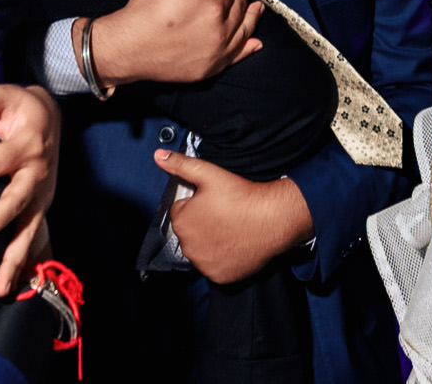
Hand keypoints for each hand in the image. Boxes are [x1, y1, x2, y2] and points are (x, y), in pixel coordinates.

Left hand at [0, 84, 60, 297]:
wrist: (52, 116)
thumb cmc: (18, 106)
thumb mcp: (0, 94)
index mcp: (27, 145)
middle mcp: (37, 174)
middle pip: (14, 202)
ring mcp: (42, 195)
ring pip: (29, 230)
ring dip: (13, 259)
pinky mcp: (40, 208)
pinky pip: (34, 239)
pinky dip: (24, 265)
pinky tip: (10, 288)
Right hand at [90, 0, 263, 85]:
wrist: (128, 48)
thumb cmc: (146, 13)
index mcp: (212, 8)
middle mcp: (220, 33)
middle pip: (238, 10)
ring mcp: (215, 54)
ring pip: (242, 33)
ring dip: (251, 18)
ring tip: (258, 8)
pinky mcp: (208, 70)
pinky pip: (235, 58)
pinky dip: (247, 49)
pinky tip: (256, 43)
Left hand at [153, 151, 314, 284]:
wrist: (272, 219)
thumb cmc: (242, 197)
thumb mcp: (208, 173)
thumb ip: (180, 164)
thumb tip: (159, 155)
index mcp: (181, 221)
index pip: (182, 211)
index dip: (197, 204)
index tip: (213, 201)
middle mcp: (188, 246)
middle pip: (190, 232)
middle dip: (202, 223)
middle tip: (223, 214)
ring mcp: (204, 264)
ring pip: (201, 250)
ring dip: (210, 242)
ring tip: (230, 228)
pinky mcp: (219, 276)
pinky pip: (215, 267)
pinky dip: (222, 258)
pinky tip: (234, 244)